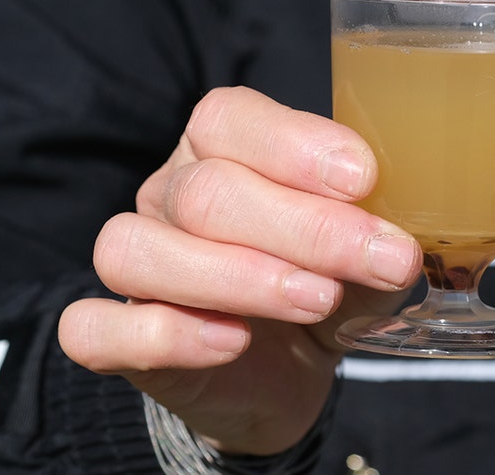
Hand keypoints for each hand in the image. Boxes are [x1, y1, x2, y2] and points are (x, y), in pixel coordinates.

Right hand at [58, 86, 421, 454]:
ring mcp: (135, 264)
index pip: (230, 119)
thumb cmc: (327, 289)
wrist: (288, 375)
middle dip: (302, 228)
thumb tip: (398, 245)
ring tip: (316, 300)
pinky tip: (231, 342)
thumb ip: (379, 242)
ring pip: (138, 250)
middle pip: (205, 191)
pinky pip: (95, 328)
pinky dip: (163, 335)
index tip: (364, 178)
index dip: (295, 146)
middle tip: (375, 260)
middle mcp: (169, 195)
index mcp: (223, 149)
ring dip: (238, 277)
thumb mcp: (366, 258)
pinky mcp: (116, 338)